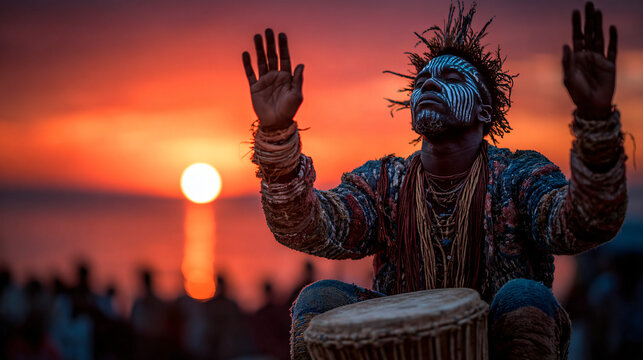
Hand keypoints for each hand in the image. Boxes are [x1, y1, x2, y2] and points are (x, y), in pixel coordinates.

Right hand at [243, 29, 303, 130]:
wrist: (276, 124)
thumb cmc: (289, 111)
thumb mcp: (296, 95)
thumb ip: (297, 79)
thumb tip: (300, 64)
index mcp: (286, 77)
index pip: (285, 58)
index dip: (283, 47)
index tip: (281, 35)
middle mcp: (275, 76)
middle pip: (272, 56)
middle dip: (270, 44)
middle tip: (268, 31)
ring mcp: (265, 81)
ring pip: (261, 61)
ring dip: (259, 49)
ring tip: (257, 37)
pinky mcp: (255, 88)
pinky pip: (250, 73)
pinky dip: (248, 64)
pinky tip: (246, 53)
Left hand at [563, 2, 616, 118]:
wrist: (591, 105)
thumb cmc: (577, 93)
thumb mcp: (568, 77)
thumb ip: (568, 61)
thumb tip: (566, 44)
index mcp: (576, 57)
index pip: (576, 36)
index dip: (576, 24)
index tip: (575, 11)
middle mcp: (588, 55)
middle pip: (589, 33)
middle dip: (589, 19)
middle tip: (589, 4)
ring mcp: (599, 59)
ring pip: (600, 37)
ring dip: (599, 24)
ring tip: (598, 11)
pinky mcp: (610, 65)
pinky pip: (612, 49)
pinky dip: (613, 38)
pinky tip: (611, 28)